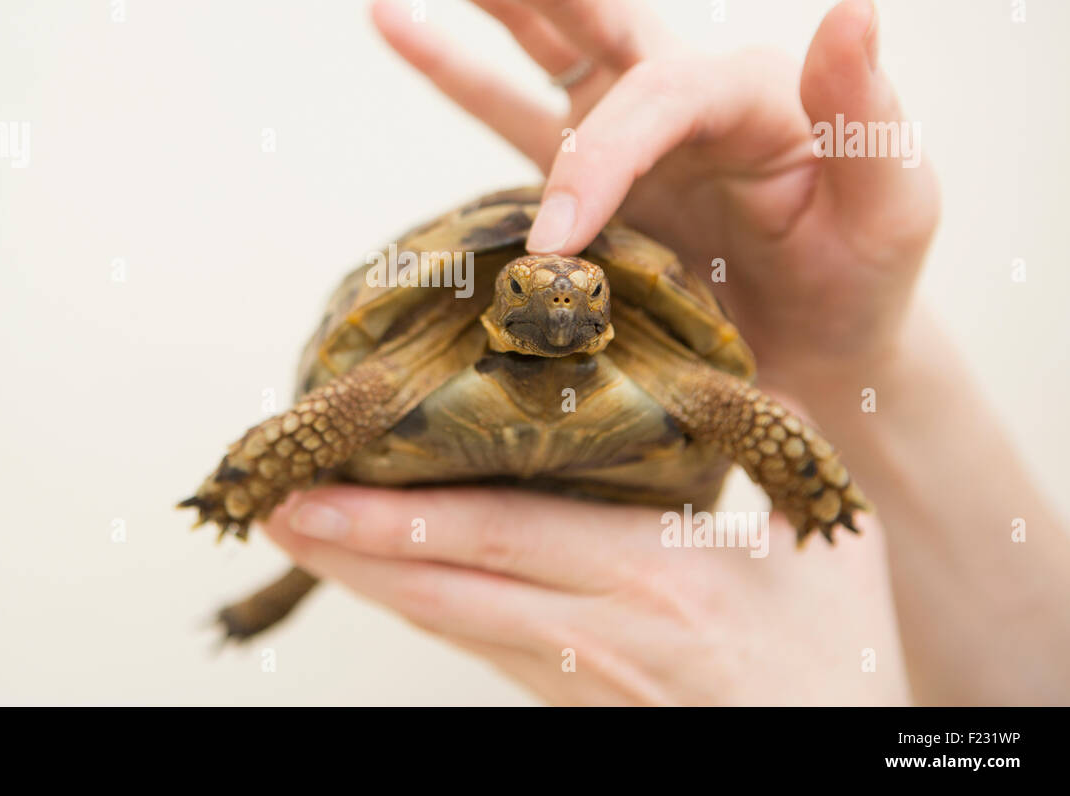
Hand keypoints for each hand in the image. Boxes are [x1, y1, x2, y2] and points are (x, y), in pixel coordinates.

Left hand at [264, 485, 909, 704]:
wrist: (838, 749)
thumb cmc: (838, 648)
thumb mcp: (812, 533)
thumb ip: (755, 442)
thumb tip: (700, 358)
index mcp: (656, 576)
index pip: (500, 537)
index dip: (397, 518)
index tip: (316, 493)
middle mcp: (600, 631)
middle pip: (446, 588)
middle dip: (349, 551)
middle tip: (270, 511)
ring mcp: (580, 675)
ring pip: (450, 623)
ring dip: (369, 579)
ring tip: (299, 534)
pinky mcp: (575, 700)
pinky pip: (480, 645)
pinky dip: (422, 605)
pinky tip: (382, 576)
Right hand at [366, 0, 939, 393]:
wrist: (816, 356)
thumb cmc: (857, 284)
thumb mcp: (893, 206)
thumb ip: (867, 113)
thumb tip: (852, 5)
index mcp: (750, 92)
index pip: (656, 91)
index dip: (597, 157)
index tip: (557, 245)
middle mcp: (679, 90)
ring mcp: (624, 125)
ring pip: (536, 32)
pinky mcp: (585, 171)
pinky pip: (505, 107)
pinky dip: (449, 64)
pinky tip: (391, 17)